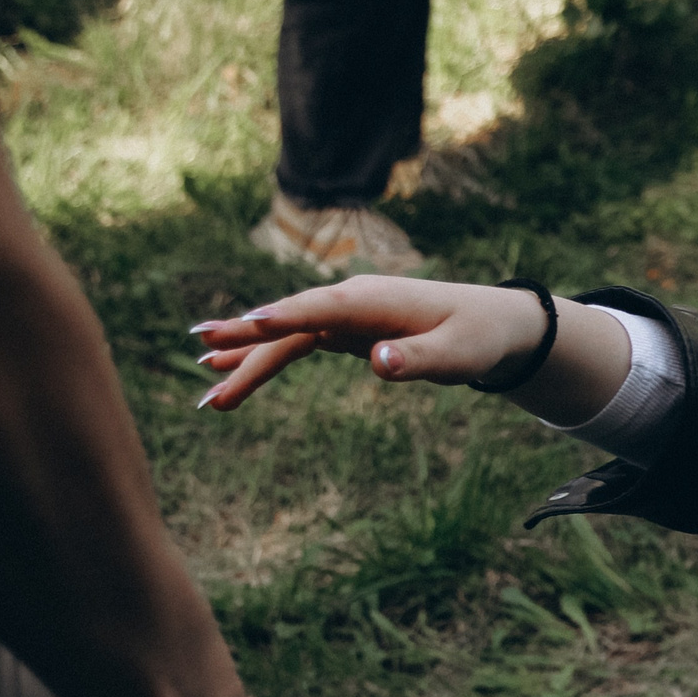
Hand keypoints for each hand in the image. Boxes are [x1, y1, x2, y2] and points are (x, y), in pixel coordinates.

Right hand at [189, 276, 552, 410]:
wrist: (495, 326)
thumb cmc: (478, 338)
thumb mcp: (456, 355)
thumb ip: (417, 360)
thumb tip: (378, 363)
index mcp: (370, 301)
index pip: (314, 310)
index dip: (275, 320)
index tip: (235, 328)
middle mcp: (349, 302)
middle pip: (288, 326)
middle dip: (245, 346)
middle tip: (201, 360)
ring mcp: (344, 315)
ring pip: (285, 338)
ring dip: (246, 361)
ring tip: (209, 395)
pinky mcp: (345, 330)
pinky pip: (295, 344)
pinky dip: (265, 359)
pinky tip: (230, 372)